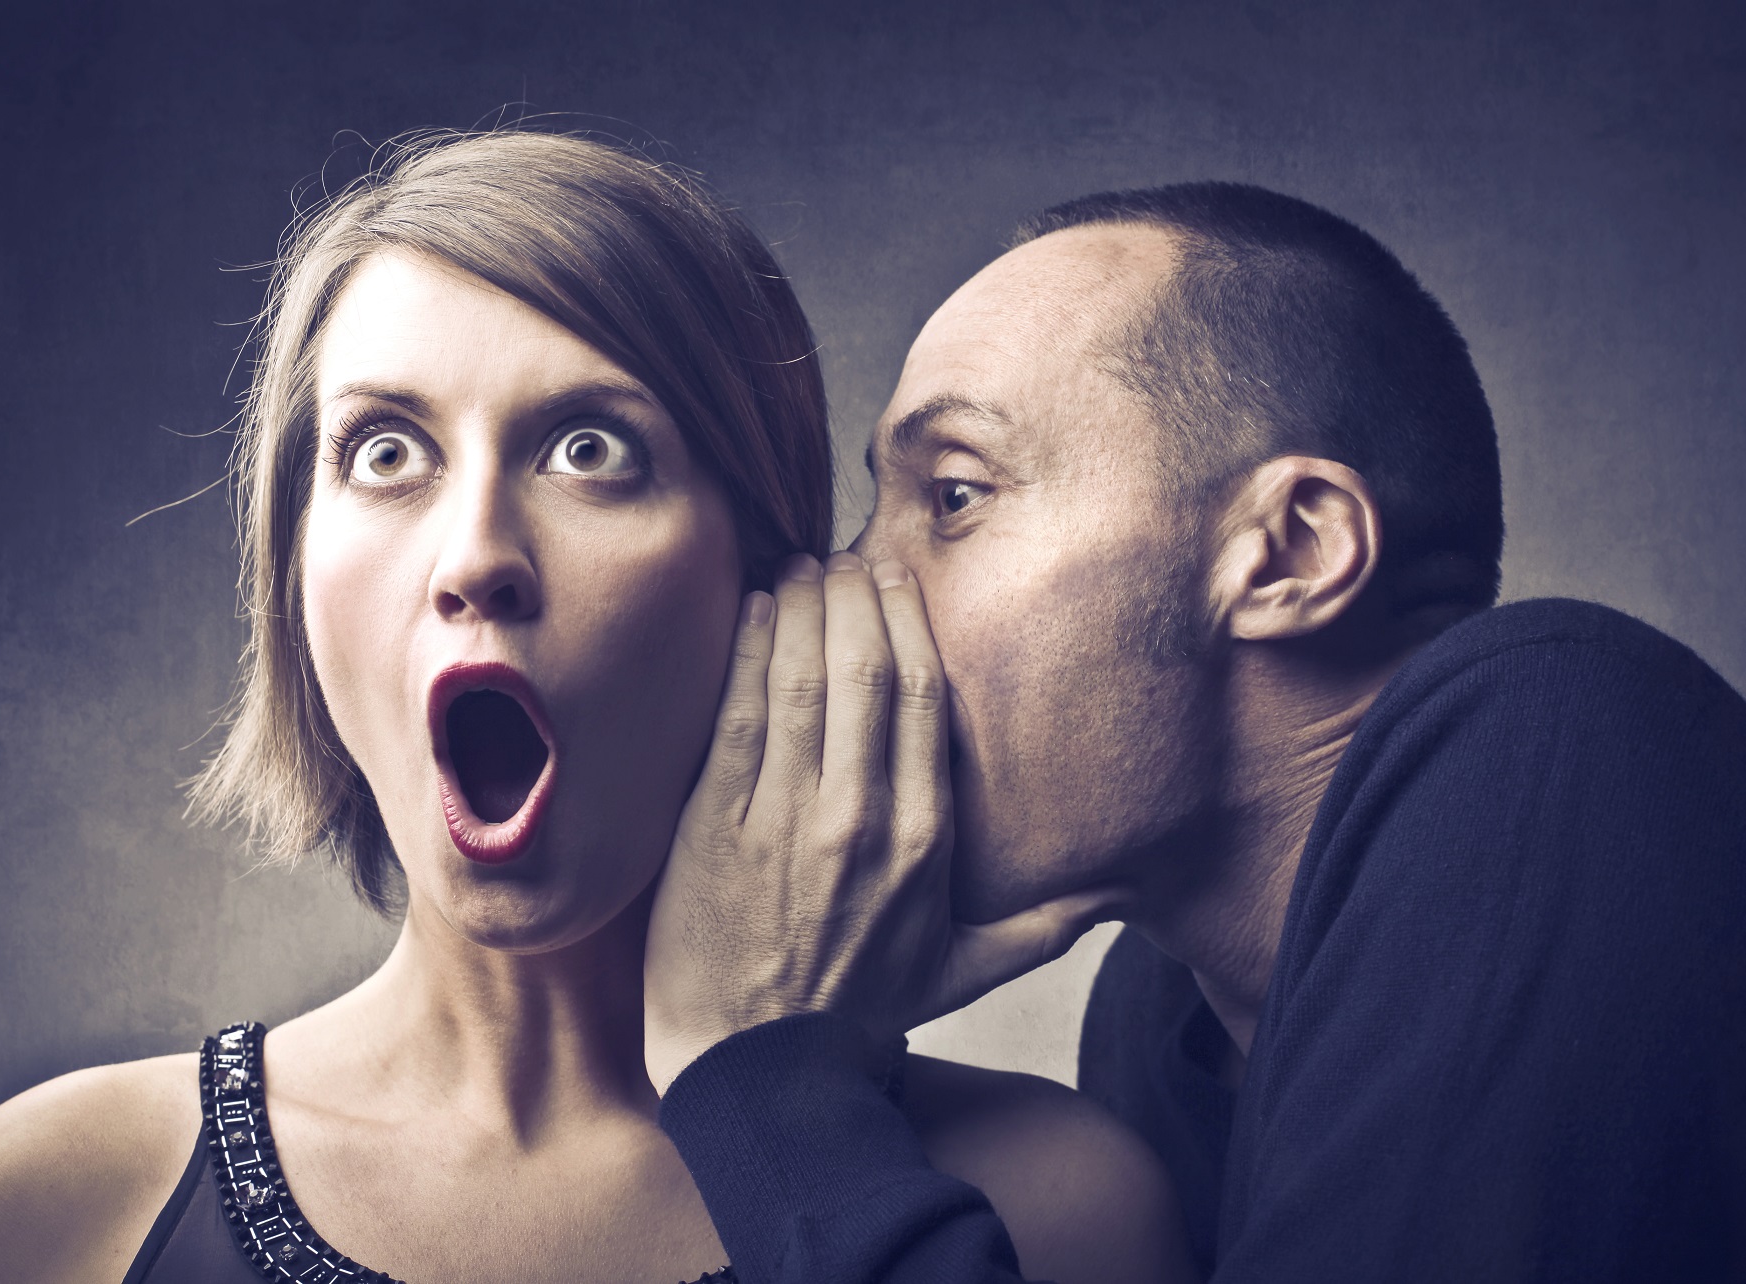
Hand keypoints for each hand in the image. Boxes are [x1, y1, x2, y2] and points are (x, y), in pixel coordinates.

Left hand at [643, 552, 1116, 1093]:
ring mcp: (784, 818)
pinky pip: (736, 716)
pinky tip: (748, 608)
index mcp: (926, 838)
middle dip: (856, 597)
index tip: (897, 581)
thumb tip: (1114, 902)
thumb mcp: (964, 973)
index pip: (926, 699)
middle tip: (844, 556)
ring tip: (798, 568)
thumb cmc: (857, 1015)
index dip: (910, 625)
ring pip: (800, 680)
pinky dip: (743, 653)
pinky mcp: (715, 827)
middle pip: (866, 671)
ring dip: (799, 609)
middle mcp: (862, 816)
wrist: (761, 1073)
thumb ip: (1043, 929)